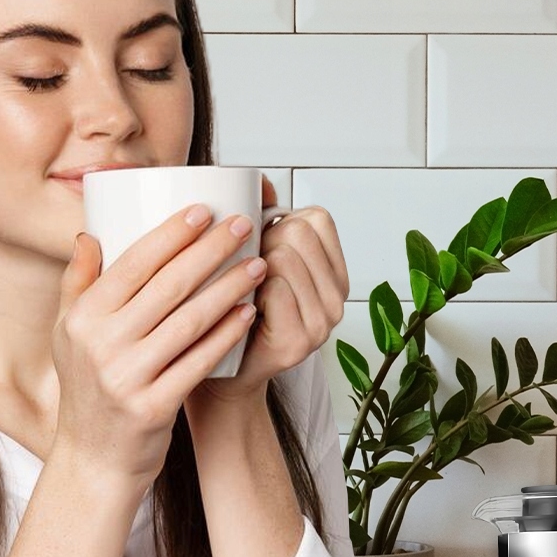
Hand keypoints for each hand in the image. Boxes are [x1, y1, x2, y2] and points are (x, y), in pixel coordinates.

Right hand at [50, 205, 266, 491]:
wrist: (94, 460)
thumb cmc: (88, 389)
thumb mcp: (69, 335)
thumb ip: (78, 283)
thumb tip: (89, 232)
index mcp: (82, 318)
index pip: (133, 264)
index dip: (171, 234)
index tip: (204, 210)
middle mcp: (101, 345)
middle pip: (167, 286)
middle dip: (211, 250)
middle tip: (244, 226)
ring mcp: (127, 378)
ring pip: (190, 321)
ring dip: (229, 289)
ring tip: (258, 265)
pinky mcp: (154, 407)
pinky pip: (200, 361)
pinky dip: (227, 335)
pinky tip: (249, 313)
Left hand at [192, 192, 349, 411]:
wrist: (219, 375)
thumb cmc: (231, 310)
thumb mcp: (254, 259)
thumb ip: (262, 220)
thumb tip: (258, 181)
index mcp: (334, 273)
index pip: (317, 218)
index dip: (279, 221)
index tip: (260, 245)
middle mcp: (338, 298)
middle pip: (298, 232)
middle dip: (262, 240)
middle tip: (244, 271)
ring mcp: (323, 323)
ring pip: (285, 256)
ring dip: (252, 266)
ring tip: (241, 289)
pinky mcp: (300, 342)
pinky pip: (274, 288)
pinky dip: (250, 289)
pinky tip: (240, 307)